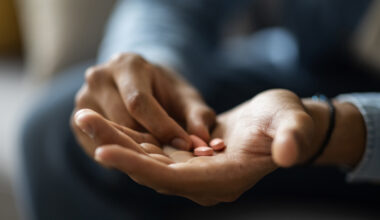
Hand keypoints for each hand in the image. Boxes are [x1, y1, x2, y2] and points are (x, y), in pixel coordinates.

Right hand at [71, 53, 214, 155]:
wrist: (141, 85)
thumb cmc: (166, 92)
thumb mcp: (187, 98)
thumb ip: (198, 116)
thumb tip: (202, 141)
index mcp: (127, 64)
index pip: (139, 102)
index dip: (163, 127)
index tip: (185, 146)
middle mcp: (99, 77)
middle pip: (122, 121)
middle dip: (149, 142)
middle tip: (171, 154)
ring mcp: (83, 99)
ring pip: (109, 136)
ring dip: (134, 150)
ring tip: (156, 152)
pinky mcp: (76, 120)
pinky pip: (98, 146)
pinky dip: (120, 153)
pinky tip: (137, 152)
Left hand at [88, 89, 323, 205]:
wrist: (279, 125)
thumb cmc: (287, 122)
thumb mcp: (292, 125)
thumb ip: (291, 138)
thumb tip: (287, 152)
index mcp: (224, 179)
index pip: (172, 179)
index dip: (138, 166)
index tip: (102, 151)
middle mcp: (203, 182)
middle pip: (150, 170)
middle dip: (115, 149)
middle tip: (83, 121)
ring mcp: (193, 172)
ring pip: (145, 160)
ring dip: (116, 141)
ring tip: (86, 118)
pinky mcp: (186, 159)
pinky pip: (151, 151)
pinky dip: (129, 138)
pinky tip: (107, 122)